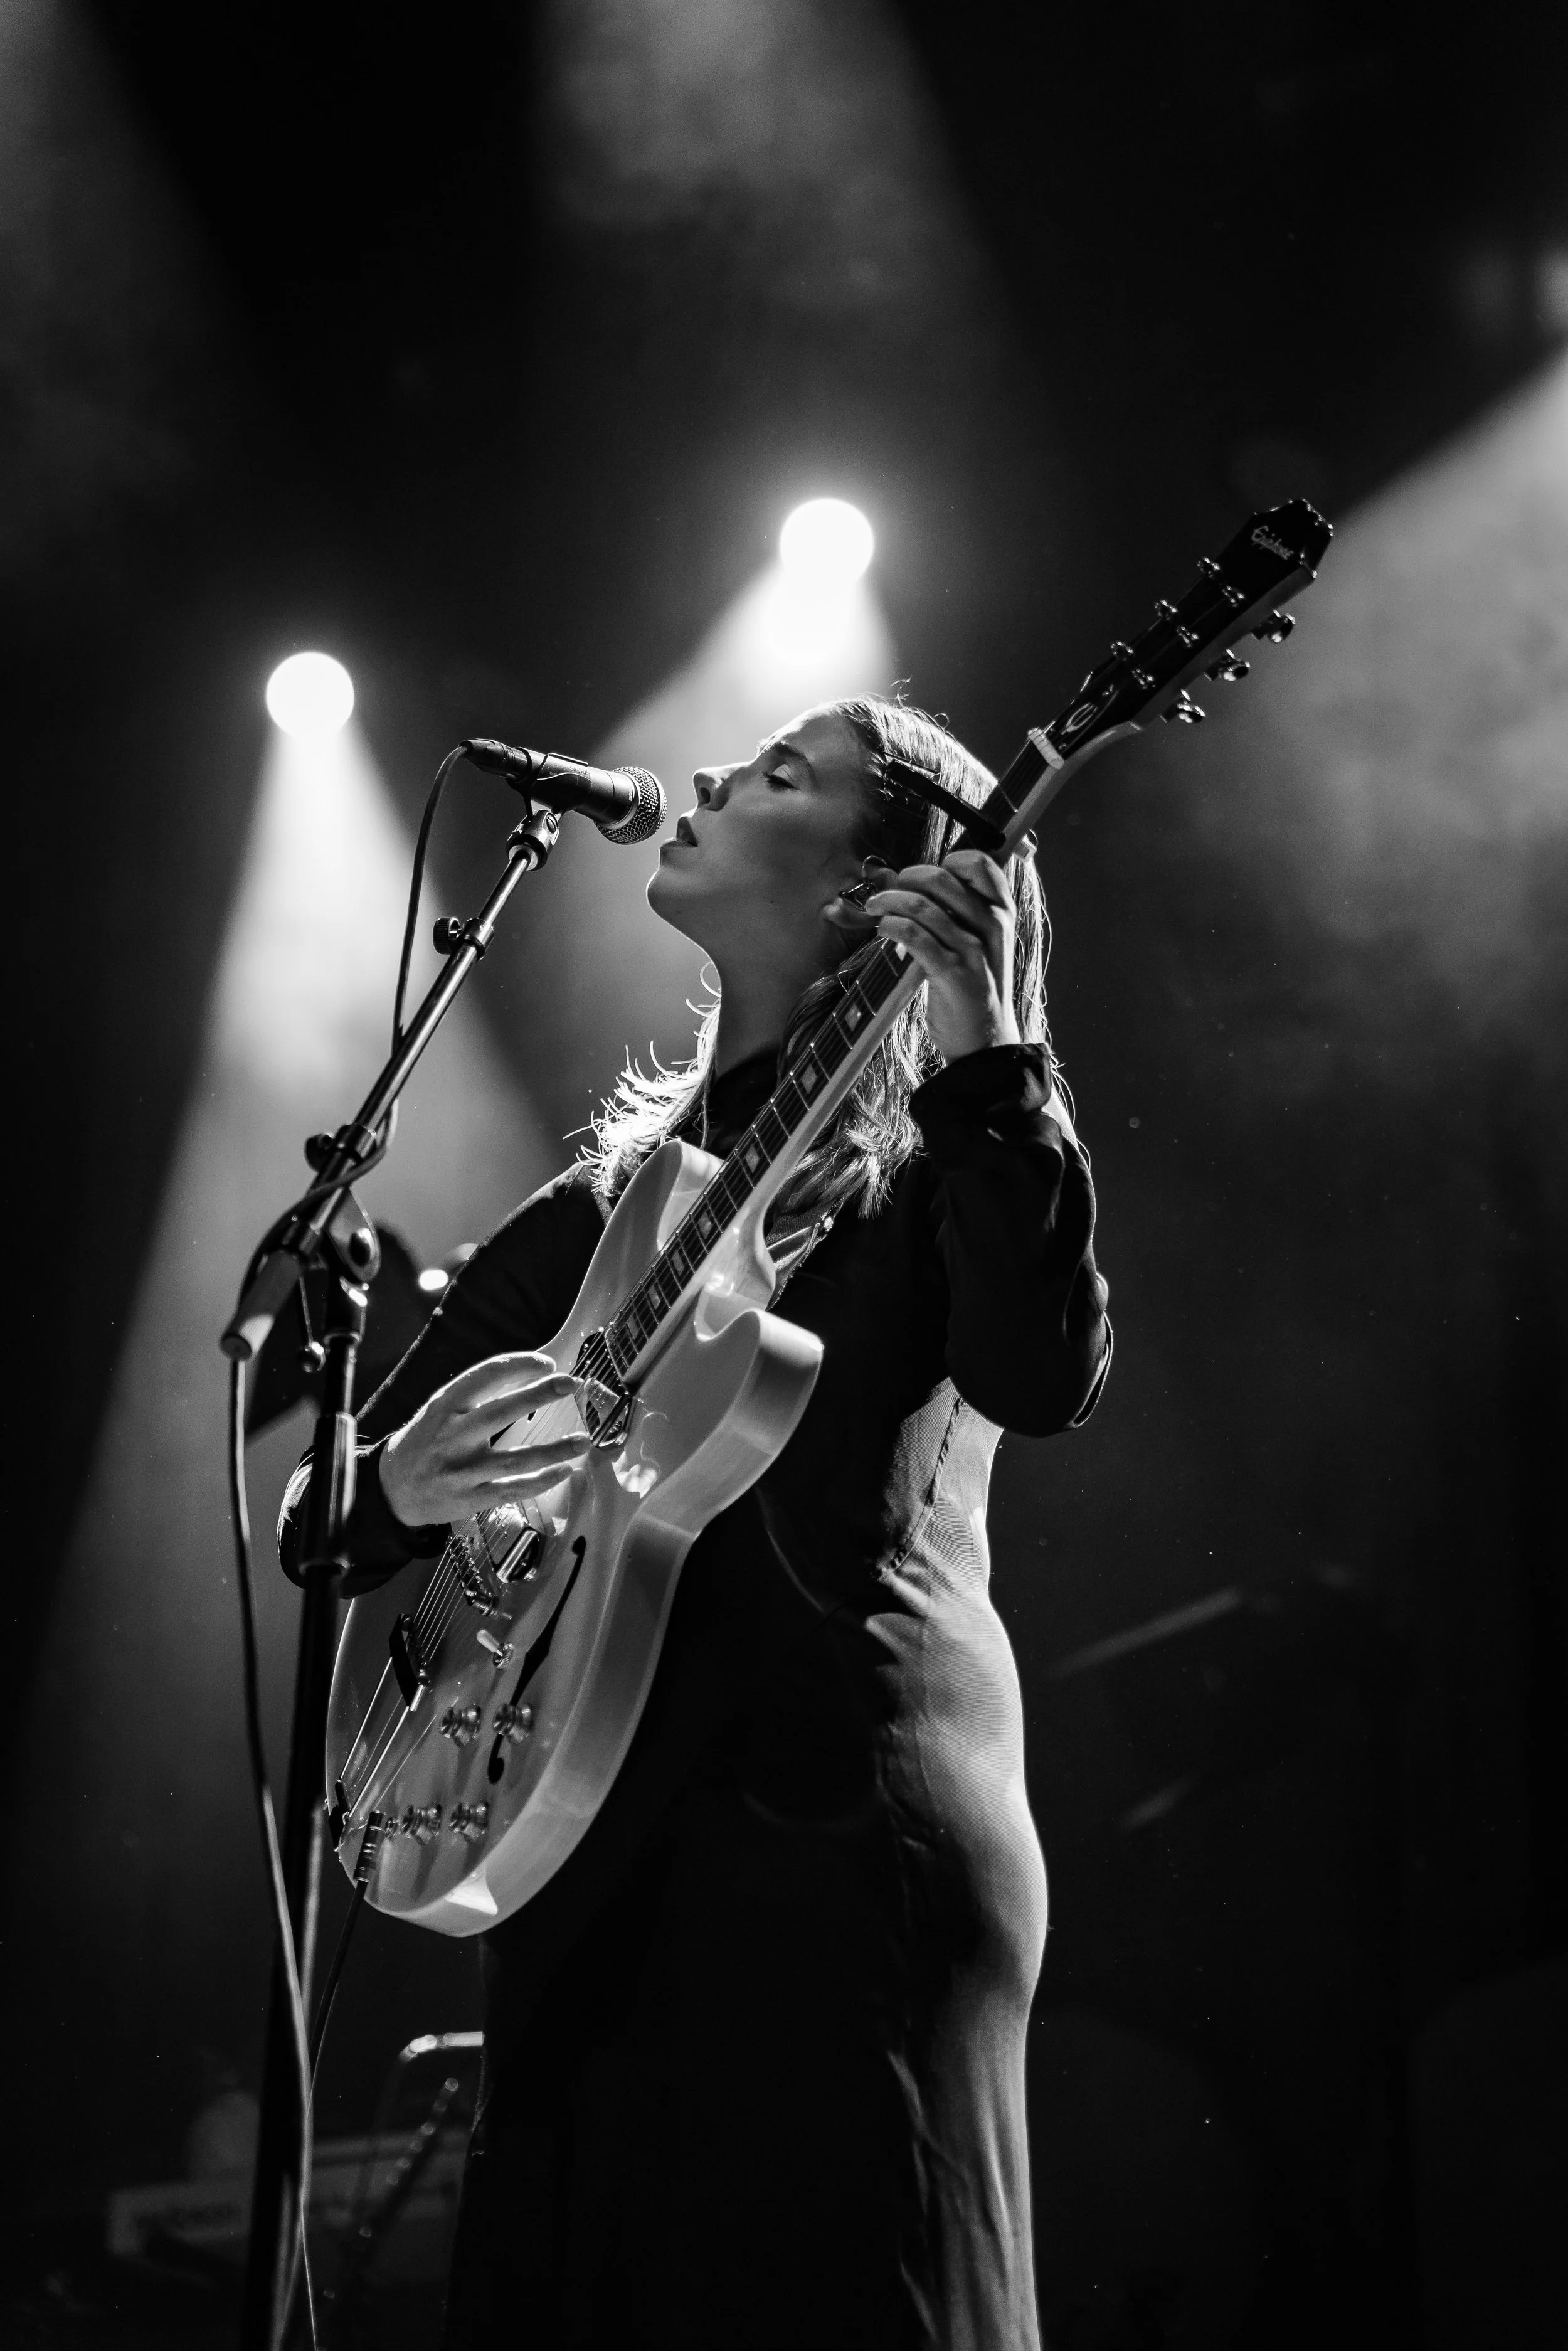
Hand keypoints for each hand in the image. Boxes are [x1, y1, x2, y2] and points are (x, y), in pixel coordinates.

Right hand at [380, 1352, 588, 1528]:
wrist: (392, 1488)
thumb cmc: (426, 1441)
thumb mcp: (441, 1408)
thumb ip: (477, 1394)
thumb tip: (528, 1374)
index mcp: (444, 1405)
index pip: (485, 1374)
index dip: (519, 1365)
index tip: (548, 1363)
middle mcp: (451, 1435)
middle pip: (499, 1411)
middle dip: (537, 1394)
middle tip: (570, 1382)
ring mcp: (460, 1470)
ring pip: (513, 1460)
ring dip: (552, 1450)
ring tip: (583, 1440)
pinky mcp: (469, 1499)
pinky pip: (511, 1489)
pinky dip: (541, 1481)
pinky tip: (564, 1471)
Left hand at [829, 849, 1019, 1062]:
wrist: (986, 1040)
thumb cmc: (976, 986)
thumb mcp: (981, 943)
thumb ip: (957, 912)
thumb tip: (911, 882)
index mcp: (1001, 912)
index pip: (979, 862)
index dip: (947, 861)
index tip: (926, 880)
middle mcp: (991, 925)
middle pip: (941, 877)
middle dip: (905, 878)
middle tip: (890, 891)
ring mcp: (972, 949)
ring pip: (920, 905)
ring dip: (887, 901)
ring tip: (874, 908)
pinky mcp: (951, 973)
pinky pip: (913, 934)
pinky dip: (890, 925)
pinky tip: (884, 929)